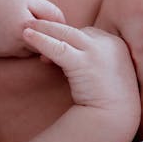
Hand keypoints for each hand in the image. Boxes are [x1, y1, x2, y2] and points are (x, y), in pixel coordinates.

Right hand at [0, 0, 65, 56]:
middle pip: (33, 50)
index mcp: (25, 30)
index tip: (51, 31)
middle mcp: (11, 44)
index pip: (48, 41)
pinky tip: (2, 31)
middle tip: (30, 26)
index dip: (49, 35)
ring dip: (21, 44)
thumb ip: (51, 13)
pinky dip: (5, 45)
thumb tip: (63, 26)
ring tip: (15, 26)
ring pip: (18, 53)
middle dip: (36, 40)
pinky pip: (2, 52)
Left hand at [22, 20, 140, 127]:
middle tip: (33, 23)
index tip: (52, 45)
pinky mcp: (85, 63)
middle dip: (53, 27)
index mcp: (116, 45)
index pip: (88, 33)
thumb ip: (92, 62)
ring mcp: (97, 52)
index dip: (67, 38)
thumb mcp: (106, 75)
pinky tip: (28, 36)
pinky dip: (41, 40)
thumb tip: (69, 58)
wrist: (115, 118)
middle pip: (76, 30)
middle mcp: (109, 44)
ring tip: (26, 27)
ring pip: (65, 34)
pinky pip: (58, 48)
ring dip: (43, 28)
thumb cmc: (108, 101)